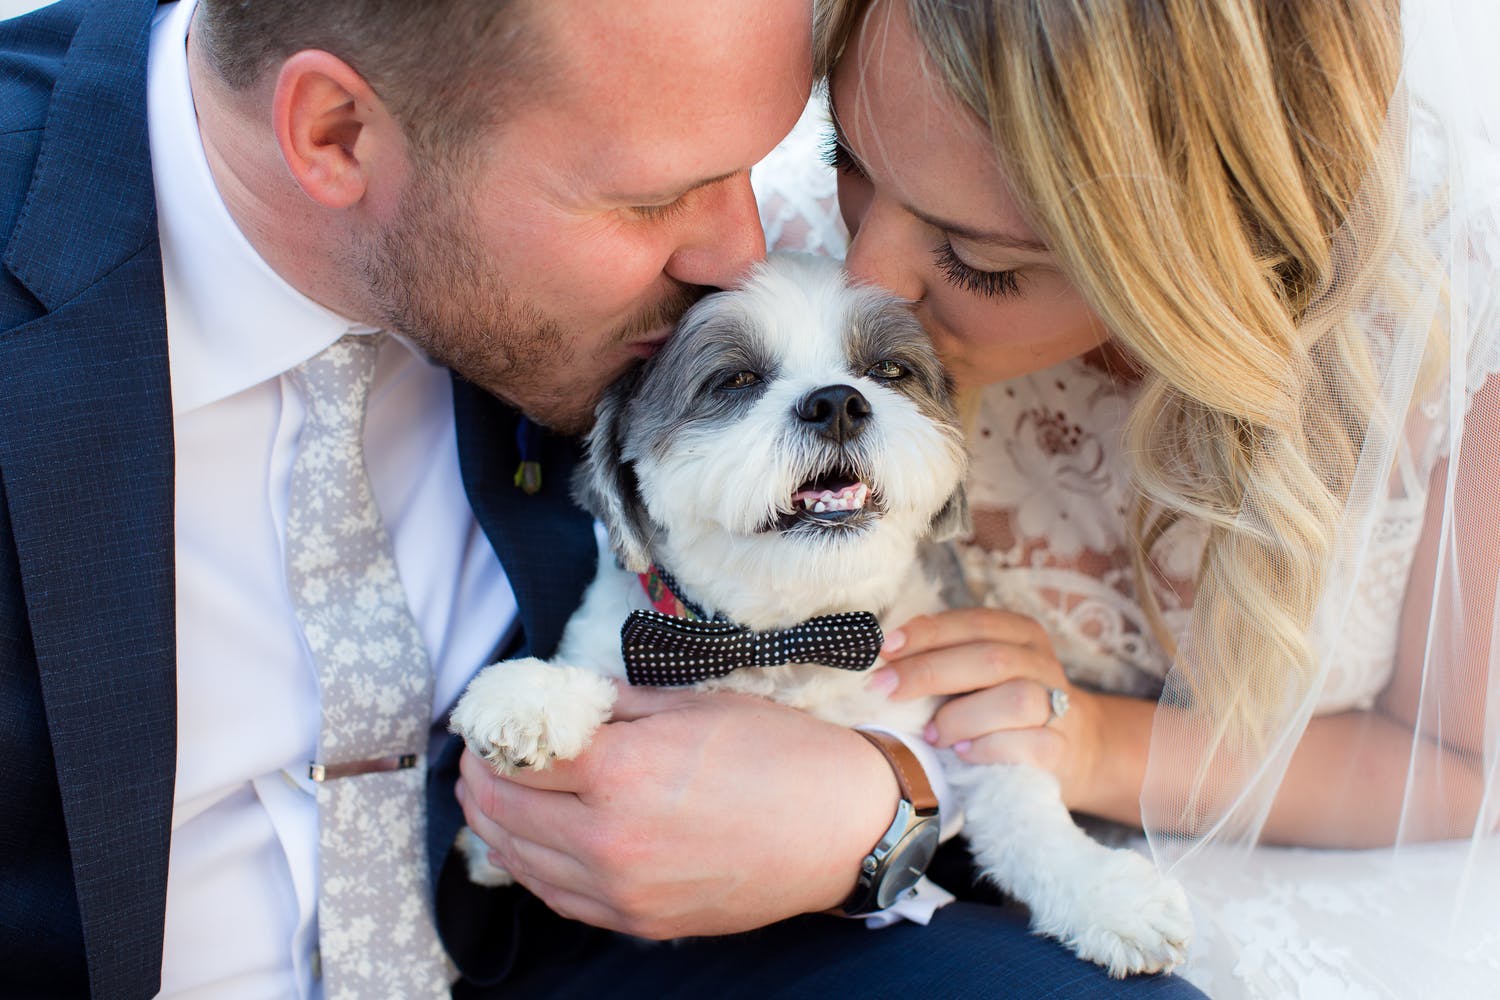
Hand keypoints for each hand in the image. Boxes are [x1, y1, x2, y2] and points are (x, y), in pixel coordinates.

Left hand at [455, 684, 899, 938]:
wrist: (840, 829)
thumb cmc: (777, 754)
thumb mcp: (691, 704)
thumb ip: (614, 705)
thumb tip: (560, 699)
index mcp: (621, 770)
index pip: (518, 753)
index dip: (490, 732)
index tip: (484, 717)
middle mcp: (609, 837)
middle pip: (505, 809)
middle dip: (479, 777)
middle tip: (476, 755)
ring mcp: (621, 888)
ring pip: (521, 859)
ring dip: (492, 824)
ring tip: (486, 796)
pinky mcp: (638, 920)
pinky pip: (557, 896)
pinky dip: (529, 866)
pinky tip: (525, 843)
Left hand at [870, 608, 1102, 807]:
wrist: (1074, 749)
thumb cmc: (1005, 707)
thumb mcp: (981, 672)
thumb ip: (947, 655)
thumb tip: (888, 650)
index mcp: (1022, 634)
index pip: (975, 623)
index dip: (929, 632)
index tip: (885, 648)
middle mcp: (1043, 664)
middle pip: (990, 659)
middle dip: (929, 671)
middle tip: (885, 688)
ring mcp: (1058, 706)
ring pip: (1014, 699)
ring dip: (960, 717)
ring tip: (931, 734)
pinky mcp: (1060, 748)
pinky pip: (1026, 744)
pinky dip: (986, 748)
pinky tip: (962, 753)